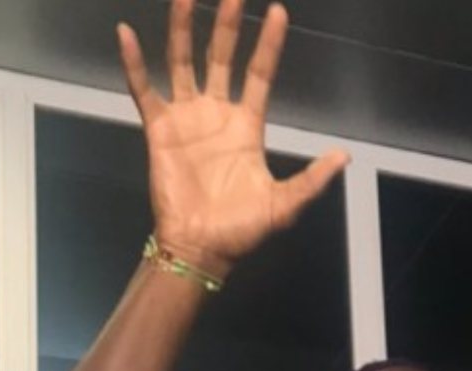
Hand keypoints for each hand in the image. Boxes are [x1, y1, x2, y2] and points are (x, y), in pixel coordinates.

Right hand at [117, 0, 348, 274]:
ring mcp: (186, 118)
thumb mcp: (286, 204)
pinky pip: (144, 89)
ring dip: (183, 30)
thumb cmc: (242, 228)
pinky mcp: (159, 129)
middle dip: (228, 26)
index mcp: (248, 125)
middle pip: (222, 58)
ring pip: (184, 63)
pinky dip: (134, 63)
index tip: (279, 11)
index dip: (269, 44)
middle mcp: (217, 113)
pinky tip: (127, 33)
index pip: (259, 73)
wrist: (201, 247)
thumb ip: (313, 179)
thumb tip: (345, 156)